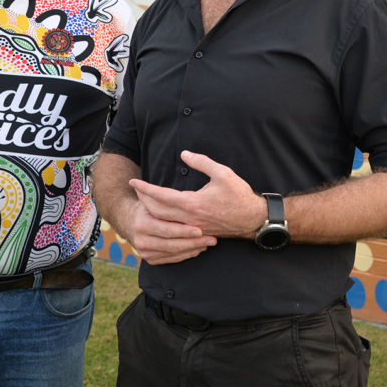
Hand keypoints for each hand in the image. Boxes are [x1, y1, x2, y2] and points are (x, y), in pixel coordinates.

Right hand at [123, 193, 216, 264]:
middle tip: (212, 239)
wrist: (131, 221)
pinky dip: (187, 254)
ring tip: (209, 242)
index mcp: (143, 224)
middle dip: (194, 242)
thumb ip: (160, 194)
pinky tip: (199, 248)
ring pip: (174, 253)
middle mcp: (142, 241)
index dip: (184, 231)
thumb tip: (177, 173)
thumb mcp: (151, 198)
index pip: (167, 230)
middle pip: (173, 244)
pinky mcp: (151, 260)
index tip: (201, 229)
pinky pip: (173, 259)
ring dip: (194, 248)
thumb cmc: (148, 206)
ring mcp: (146, 252)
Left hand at [129, 150, 266, 238]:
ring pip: (163, 222)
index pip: (161, 196)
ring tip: (145, 200)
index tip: (134, 181)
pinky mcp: (197, 232)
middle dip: (143, 200)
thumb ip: (202, 162)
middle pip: (156, 211)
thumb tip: (184, 154)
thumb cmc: (239, 196)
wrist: (252, 219)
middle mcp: (189, 218)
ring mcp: (192, 227)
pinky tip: (160, 214)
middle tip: (136, 189)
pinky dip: (162, 220)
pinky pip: (173, 228)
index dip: (145, 188)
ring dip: (151, 210)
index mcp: (192, 203)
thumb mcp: (223, 173)